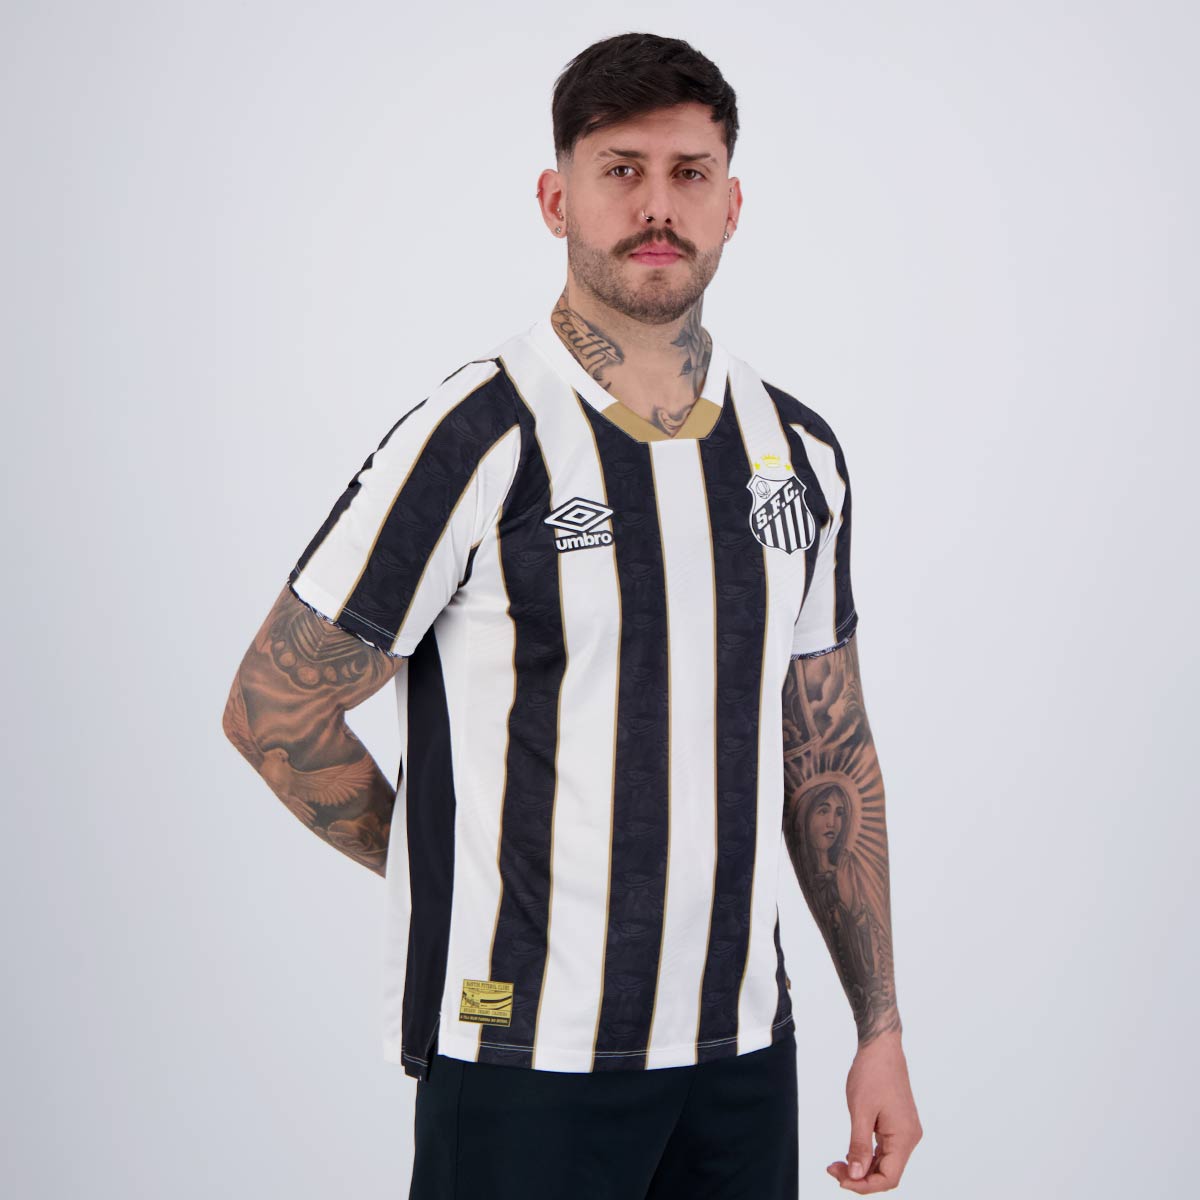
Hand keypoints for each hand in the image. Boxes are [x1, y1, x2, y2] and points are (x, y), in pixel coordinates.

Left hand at [826, 1031, 921, 1191]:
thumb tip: (856, 1176)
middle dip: (860, 1177)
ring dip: (863, 1167)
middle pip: (887, 1173)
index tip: (840, 1180)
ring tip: (838, 1164)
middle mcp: (909, 1138)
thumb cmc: (872, 1074)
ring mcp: (905, 1131)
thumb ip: (859, 1146)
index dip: (864, 1186)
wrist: (881, 1047)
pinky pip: (885, 1149)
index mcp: (904, 1137)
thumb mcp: (860, 1111)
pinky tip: (851, 1154)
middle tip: (833, 1170)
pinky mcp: (898, 1124)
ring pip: (886, 1163)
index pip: (889, 1178)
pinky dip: (868, 1155)